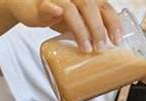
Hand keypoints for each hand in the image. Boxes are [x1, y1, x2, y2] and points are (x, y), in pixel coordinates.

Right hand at [4, 0, 121, 51]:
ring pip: (71, 9)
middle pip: (91, 7)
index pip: (106, 7)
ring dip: (80, 30)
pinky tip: (56, 12)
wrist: (27, 6)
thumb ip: (92, 30)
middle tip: (100, 48)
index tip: (117, 41)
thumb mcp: (79, 22)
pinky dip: (52, 9)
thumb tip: (109, 50)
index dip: (114, 24)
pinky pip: (46, 5)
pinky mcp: (41, 3)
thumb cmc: (58, 14)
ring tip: (86, 48)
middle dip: (98, 29)